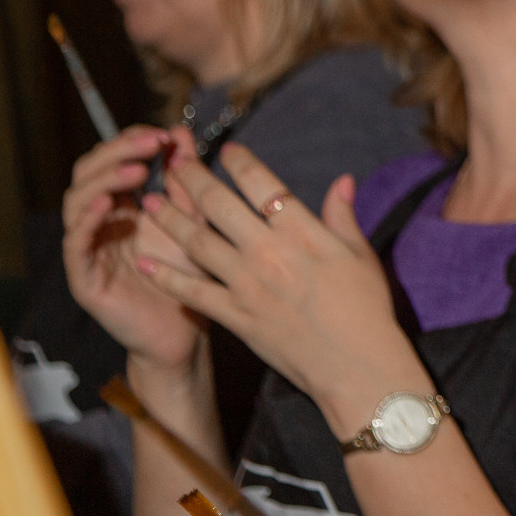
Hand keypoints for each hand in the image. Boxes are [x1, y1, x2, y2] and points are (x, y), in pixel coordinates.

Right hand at [61, 126, 206, 369]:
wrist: (184, 333)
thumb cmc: (188, 278)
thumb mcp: (193, 222)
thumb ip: (186, 183)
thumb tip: (180, 135)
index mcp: (123, 205)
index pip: (112, 160)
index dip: (132, 142)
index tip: (164, 134)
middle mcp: (99, 222)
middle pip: (89, 172)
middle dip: (117, 152)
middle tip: (150, 145)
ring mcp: (88, 248)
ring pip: (76, 202)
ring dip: (104, 180)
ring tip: (136, 170)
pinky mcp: (83, 277)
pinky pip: (75, 243)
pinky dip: (87, 220)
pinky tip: (108, 205)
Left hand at [138, 144, 408, 407]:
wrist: (357, 364)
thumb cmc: (367, 309)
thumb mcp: (361, 256)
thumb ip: (343, 216)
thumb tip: (342, 180)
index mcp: (304, 232)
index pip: (263, 184)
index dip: (241, 162)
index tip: (227, 151)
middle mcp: (269, 252)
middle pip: (220, 206)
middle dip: (193, 180)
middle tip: (175, 164)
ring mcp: (248, 285)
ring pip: (198, 242)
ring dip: (170, 220)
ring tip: (152, 202)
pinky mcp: (236, 316)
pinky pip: (194, 292)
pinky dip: (169, 277)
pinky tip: (148, 263)